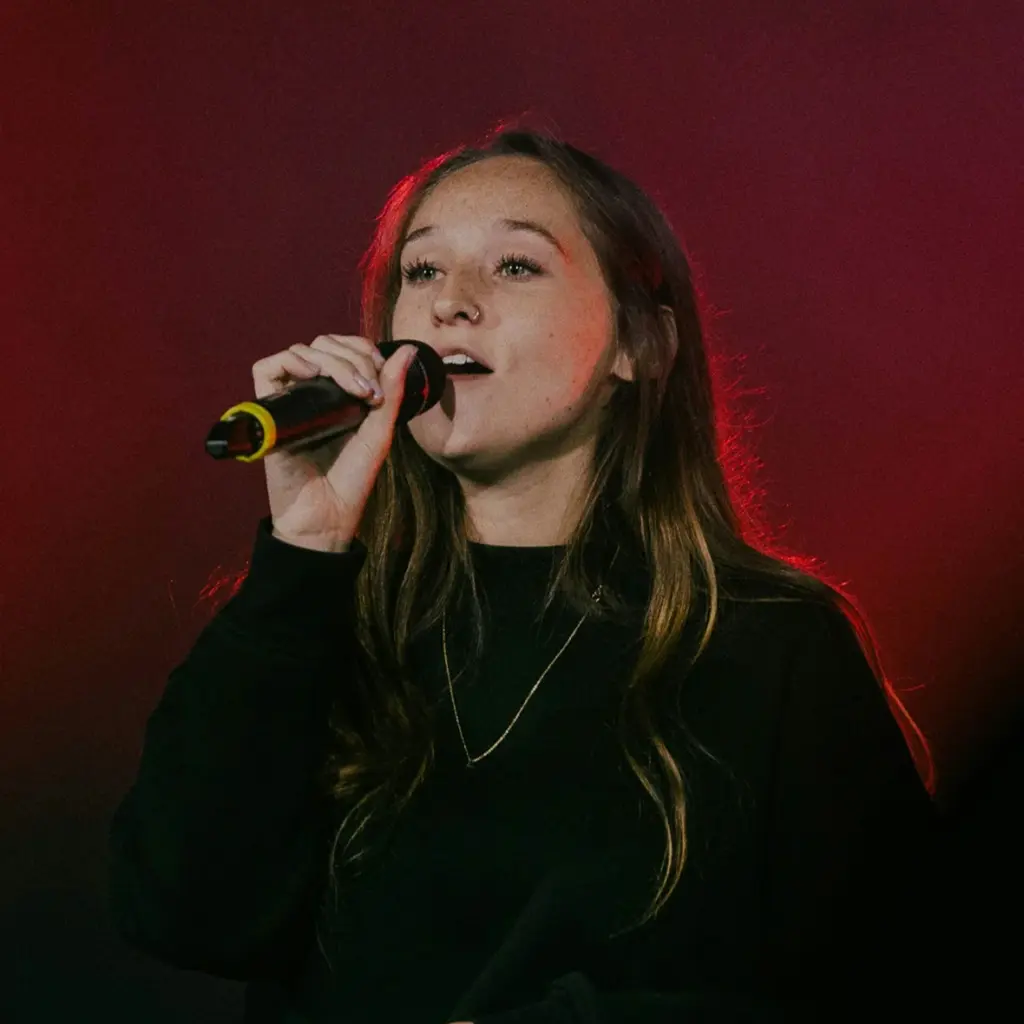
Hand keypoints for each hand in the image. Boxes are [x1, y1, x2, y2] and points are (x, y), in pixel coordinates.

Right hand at [252, 334, 419, 551]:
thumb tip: (409, 349)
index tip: (380, 376)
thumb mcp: (379, 432)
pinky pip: (266, 369)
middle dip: (352, 357)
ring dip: (330, 361)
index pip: (345, 348)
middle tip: (368, 391)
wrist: (326, 516)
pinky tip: (312, 374)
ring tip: (352, 390)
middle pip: (324, 345)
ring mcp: (291, 400)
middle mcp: (314, 392)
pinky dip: (289, 361)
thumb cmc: (352, 480)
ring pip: (301, 352)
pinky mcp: (268, 411)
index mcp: (340, 394)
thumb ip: (392, 391)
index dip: (363, 350)